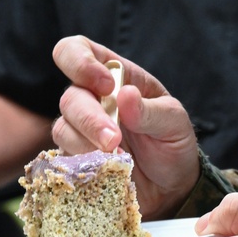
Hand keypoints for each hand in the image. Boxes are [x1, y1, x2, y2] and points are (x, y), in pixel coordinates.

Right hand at [51, 35, 199, 217]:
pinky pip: (64, 157)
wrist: (171, 186)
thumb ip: (151, 110)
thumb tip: (125, 94)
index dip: (81, 62)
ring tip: (116, 157)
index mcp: (114, 75)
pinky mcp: (75, 158)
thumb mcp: (174, 123)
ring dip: (87, 144)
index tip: (106, 85)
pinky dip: (83, 162)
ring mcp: (80, 128)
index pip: (77, 50)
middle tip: (114, 140)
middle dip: (90, 119)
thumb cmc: (172, 143)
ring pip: (63, 128)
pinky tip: (105, 168)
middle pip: (70, 97)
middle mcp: (91, 97)